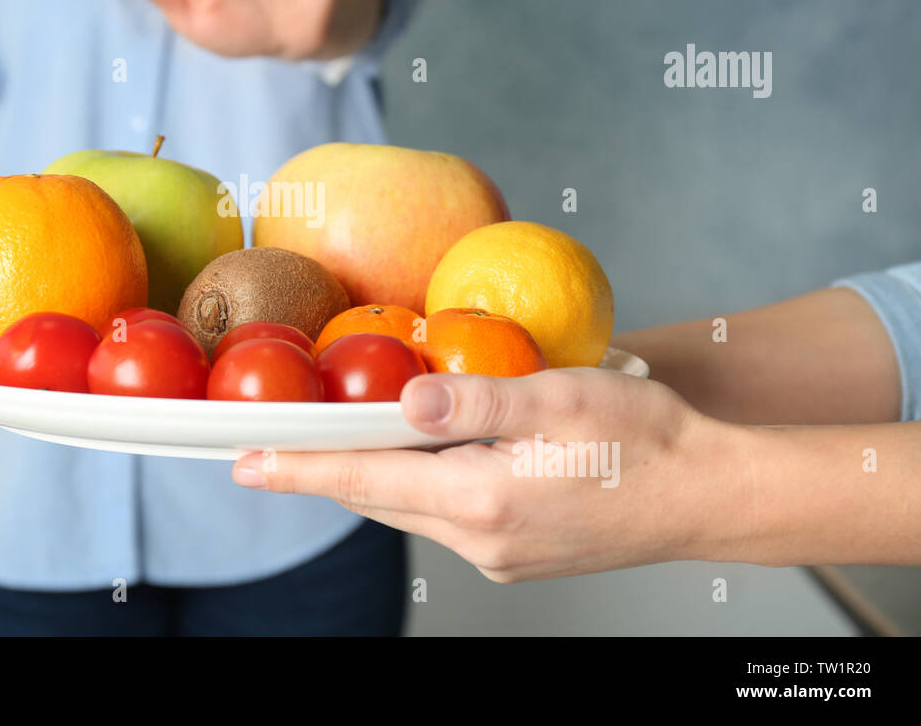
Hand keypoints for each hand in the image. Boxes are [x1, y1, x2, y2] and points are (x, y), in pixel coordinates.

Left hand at [232, 369, 756, 581]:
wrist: (710, 495)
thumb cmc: (647, 441)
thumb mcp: (560, 400)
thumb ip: (476, 399)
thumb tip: (403, 400)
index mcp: (483, 501)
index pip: (366, 482)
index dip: (301, 469)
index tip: (245, 461)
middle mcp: (482, 541)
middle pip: (381, 499)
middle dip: (328, 470)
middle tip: (277, 445)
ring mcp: (500, 555)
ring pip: (413, 508)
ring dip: (378, 475)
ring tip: (346, 439)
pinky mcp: (518, 554)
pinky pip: (446, 516)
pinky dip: (422, 484)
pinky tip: (427, 454)